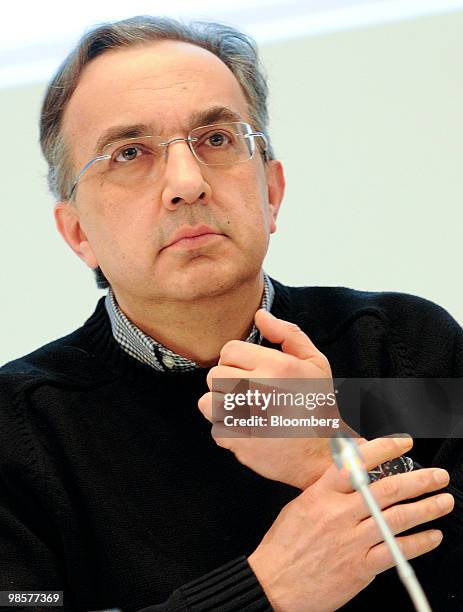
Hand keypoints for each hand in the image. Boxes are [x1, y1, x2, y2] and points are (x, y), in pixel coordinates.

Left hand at [198, 309, 355, 488]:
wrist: (323, 454)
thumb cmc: (318, 405)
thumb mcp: (314, 363)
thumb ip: (287, 334)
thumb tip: (260, 315)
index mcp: (277, 367)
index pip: (229, 350)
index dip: (237, 360)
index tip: (251, 371)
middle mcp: (259, 390)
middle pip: (214, 374)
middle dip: (228, 382)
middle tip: (250, 392)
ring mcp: (246, 419)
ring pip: (208, 401)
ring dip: (222, 406)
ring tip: (246, 411)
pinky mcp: (238, 442)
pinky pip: (215, 428)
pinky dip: (227, 430)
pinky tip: (249, 429)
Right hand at [247, 437, 453, 611]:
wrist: (275, 584)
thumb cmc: (283, 546)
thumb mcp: (299, 506)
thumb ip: (326, 491)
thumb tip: (351, 478)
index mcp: (321, 495)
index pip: (357, 464)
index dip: (384, 450)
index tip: (403, 443)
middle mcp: (339, 514)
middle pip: (387, 491)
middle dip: (418, 480)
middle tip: (436, 475)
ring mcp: (352, 541)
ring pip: (397, 519)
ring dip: (426, 508)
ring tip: (443, 501)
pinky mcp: (361, 567)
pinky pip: (396, 552)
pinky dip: (418, 543)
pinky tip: (431, 537)